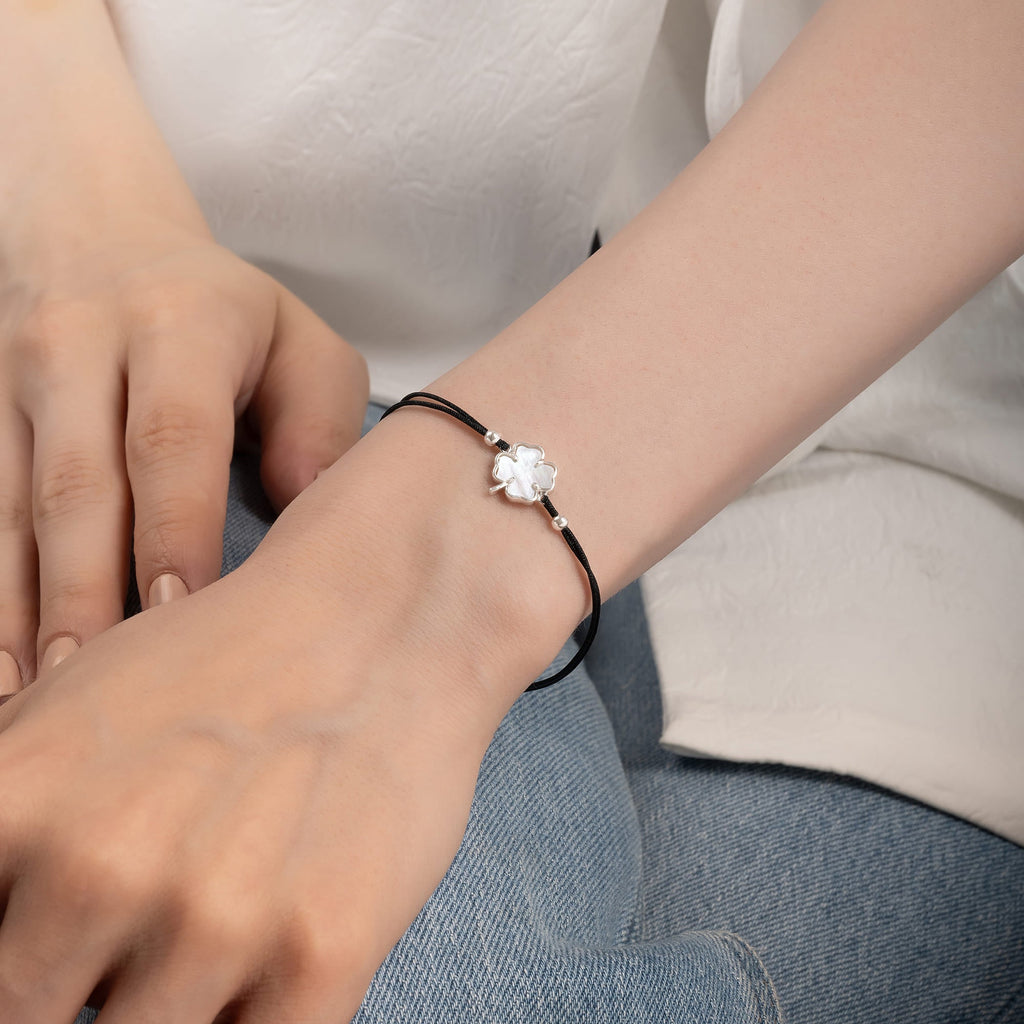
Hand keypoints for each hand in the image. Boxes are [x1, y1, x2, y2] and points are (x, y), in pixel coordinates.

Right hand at [0, 210, 367, 691]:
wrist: (97, 230)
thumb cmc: (226, 310)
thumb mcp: (299, 339)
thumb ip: (318, 418)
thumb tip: (308, 506)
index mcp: (183, 324)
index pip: (175, 437)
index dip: (174, 527)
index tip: (180, 610)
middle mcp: (82, 344)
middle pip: (78, 482)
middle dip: (84, 589)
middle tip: (93, 682)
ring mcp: (12, 377)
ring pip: (6, 501)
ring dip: (14, 602)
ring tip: (26, 695)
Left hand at [0, 434, 529, 1022]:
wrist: (378, 625)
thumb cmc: (226, 662)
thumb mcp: (62, 703)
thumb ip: (2, 814)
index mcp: (19, 806)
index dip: (11, 962)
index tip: (47, 952)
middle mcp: (103, 871)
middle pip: (33, 1019)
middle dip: (72, 989)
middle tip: (127, 933)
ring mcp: (219, 922)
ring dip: (165, 1002)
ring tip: (203, 919)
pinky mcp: (325, 955)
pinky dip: (242, 1019)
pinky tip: (254, 962)